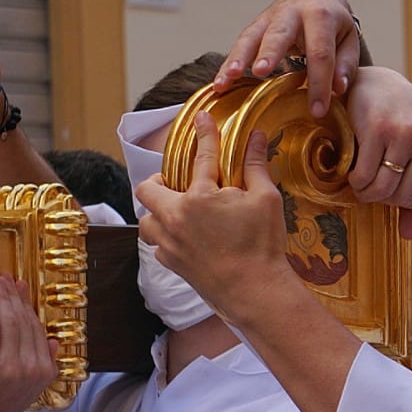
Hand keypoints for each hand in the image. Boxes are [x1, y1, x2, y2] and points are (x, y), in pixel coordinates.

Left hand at [0, 277, 55, 411]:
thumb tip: (52, 342)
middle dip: (16, 297)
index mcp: (44, 373)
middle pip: (25, 323)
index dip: (29, 306)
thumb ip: (42, 365)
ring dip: (3, 299)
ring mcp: (10, 367)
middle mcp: (31, 368)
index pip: (38, 330)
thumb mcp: (26, 390)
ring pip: (10, 324)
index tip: (21, 289)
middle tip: (7, 279)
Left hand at [136, 111, 297, 326]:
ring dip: (156, 213)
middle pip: (147, 189)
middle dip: (158, 181)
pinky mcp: (171, 264)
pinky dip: (166, 239)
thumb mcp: (266, 200)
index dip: (204, 134)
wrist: (255, 292)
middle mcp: (176, 217)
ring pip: (145, 220)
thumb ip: (256, 166)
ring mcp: (170, 242)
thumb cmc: (262, 245)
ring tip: (175, 212)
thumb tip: (257, 137)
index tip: (202, 119)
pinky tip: (184, 239)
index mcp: (200, 197)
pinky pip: (156, 246)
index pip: (201, 156)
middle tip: (175, 182)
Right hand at [218, 0, 360, 120]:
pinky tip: (220, 83)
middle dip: (270, 53)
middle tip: (261, 73)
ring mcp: (270, 16)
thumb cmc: (334, 26)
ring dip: (238, 58)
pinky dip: (229, 63)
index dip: (319, 82)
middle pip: (280, 34)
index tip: (317, 110)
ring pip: (251, 36)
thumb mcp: (348, 41)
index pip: (320, 52)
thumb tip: (338, 89)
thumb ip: (345, 64)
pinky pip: (240, 44)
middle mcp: (292, 11)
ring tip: (227, 79)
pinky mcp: (256, 25)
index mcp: (321, 14)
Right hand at [345, 67, 411, 238]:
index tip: (390, 189)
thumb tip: (408, 236)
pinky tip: (352, 172)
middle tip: (371, 185)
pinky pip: (365, 175)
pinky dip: (355, 181)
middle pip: (402, 197)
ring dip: (365, 193)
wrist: (380, 84)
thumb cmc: (402, 125)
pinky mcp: (378, 129)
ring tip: (360, 183)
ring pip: (383, 189)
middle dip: (382, 198)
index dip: (402, 201)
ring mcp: (406, 134)